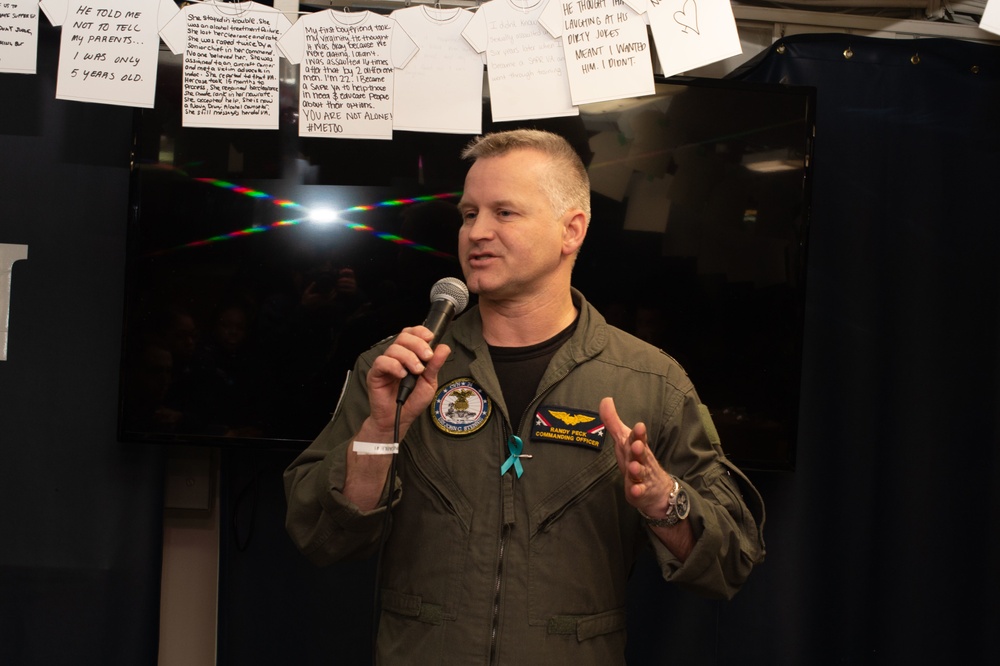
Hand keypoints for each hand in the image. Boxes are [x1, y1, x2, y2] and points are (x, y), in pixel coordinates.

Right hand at [365, 326, 450, 436]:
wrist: (399, 418)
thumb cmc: (412, 400)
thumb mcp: (429, 382)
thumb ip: (435, 365)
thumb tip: (444, 348)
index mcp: (410, 355)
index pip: (412, 334)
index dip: (420, 332)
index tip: (430, 338)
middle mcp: (397, 357)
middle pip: (403, 337)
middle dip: (418, 344)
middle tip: (427, 357)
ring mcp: (386, 364)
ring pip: (394, 348)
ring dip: (408, 357)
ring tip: (416, 371)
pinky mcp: (375, 373)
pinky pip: (382, 362)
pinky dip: (394, 365)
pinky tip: (402, 374)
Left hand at [600, 396, 673, 516]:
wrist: (657, 489)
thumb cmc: (636, 459)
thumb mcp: (623, 440)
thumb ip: (613, 421)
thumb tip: (605, 399)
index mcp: (637, 446)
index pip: (638, 438)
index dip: (639, 433)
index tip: (640, 426)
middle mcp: (641, 460)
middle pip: (641, 454)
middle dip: (639, 448)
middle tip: (637, 444)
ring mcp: (642, 476)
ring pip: (640, 472)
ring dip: (637, 469)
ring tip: (633, 467)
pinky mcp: (640, 491)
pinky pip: (639, 491)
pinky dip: (637, 491)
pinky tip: (634, 490)